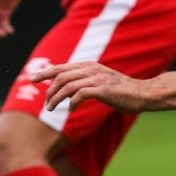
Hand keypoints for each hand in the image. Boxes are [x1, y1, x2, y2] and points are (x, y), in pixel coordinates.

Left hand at [32, 60, 149, 112]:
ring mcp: (97, 78)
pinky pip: (80, 94)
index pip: (61, 67)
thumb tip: (65, 89)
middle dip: (49, 90)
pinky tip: (70, 110)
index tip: (32, 79)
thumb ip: (83, 82)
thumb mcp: (99, 82)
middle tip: (46, 104)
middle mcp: (91, 69)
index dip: (45, 72)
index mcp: (88, 66)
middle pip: (61, 76)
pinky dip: (71, 102)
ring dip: (57, 98)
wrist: (143, 93)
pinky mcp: (103, 89)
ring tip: (52, 109)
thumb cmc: (121, 91)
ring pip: (67, 85)